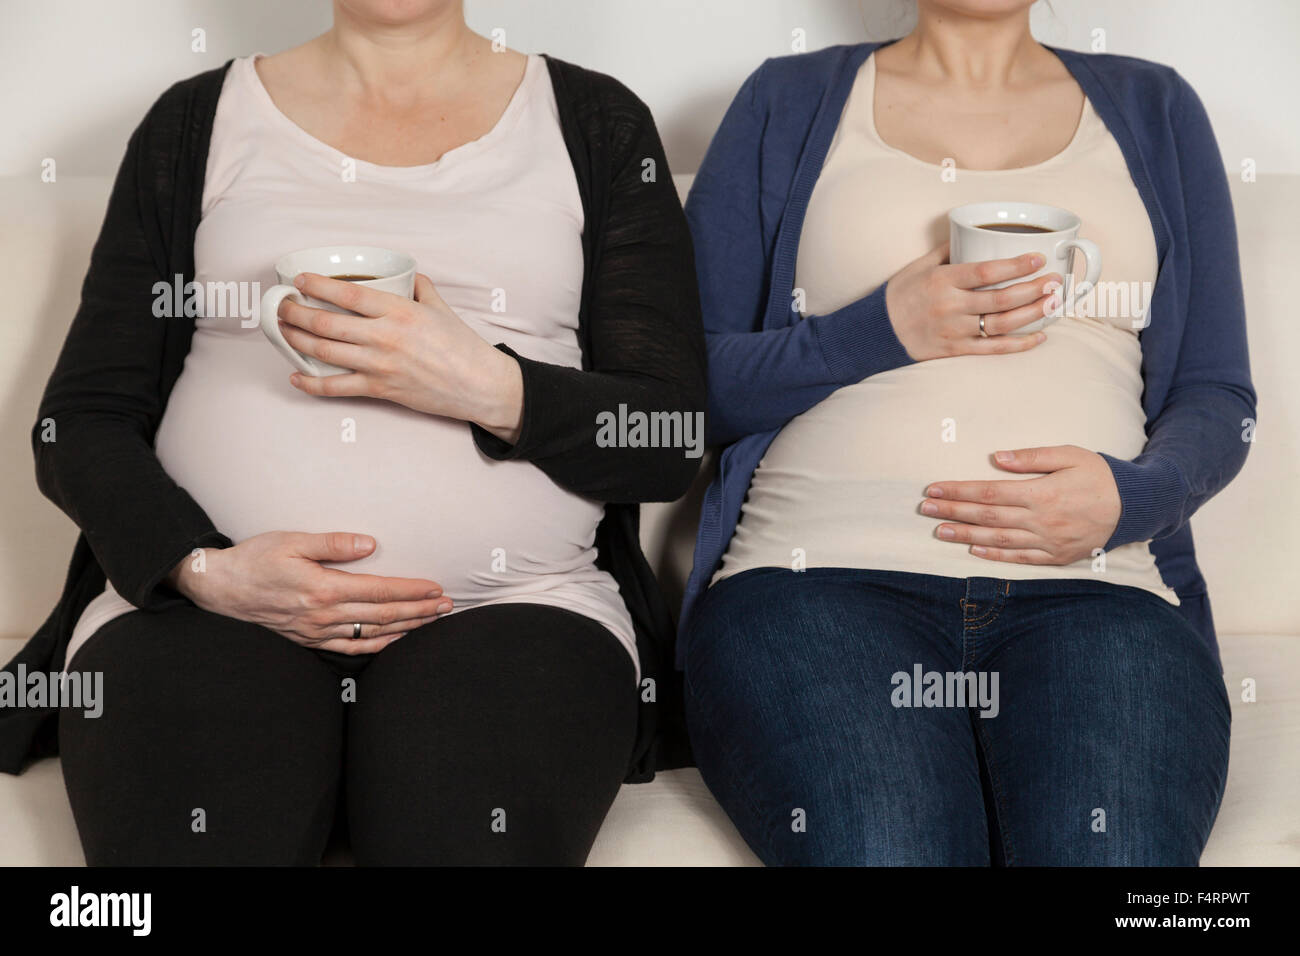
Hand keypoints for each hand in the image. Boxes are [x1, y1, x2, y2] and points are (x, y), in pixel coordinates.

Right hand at [168, 531, 452, 654]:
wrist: (220, 588)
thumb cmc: (255, 558)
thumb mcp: (292, 541)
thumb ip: (333, 544)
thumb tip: (370, 545)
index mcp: (322, 589)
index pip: (379, 590)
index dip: (411, 591)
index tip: (436, 588)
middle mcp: (322, 615)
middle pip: (383, 615)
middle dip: (419, 610)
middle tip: (447, 606)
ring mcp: (316, 631)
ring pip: (371, 633)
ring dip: (405, 627)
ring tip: (431, 621)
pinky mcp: (309, 639)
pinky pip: (350, 647)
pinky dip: (377, 645)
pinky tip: (395, 638)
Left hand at [277, 273, 524, 442]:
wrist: (479, 385)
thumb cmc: (462, 346)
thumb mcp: (440, 308)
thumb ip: (418, 288)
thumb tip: (402, 277)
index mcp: (399, 311)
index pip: (347, 294)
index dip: (316, 285)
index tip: (299, 281)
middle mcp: (385, 337)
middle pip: (326, 323)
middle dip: (295, 313)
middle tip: (280, 307)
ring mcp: (380, 365)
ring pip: (325, 351)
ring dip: (296, 340)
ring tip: (282, 331)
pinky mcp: (380, 389)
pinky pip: (336, 387)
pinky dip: (311, 383)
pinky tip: (296, 376)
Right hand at [884, 242, 1062, 360]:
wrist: (877, 331)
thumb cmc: (900, 294)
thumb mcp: (919, 265)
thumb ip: (948, 250)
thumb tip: (974, 234)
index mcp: (942, 280)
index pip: (986, 271)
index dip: (1016, 265)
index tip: (1038, 258)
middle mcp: (950, 306)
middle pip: (1001, 298)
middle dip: (1034, 289)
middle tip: (1056, 280)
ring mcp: (953, 331)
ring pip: (1002, 324)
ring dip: (1033, 314)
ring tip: (1054, 303)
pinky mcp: (954, 350)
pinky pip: (992, 349)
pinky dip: (1019, 344)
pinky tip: (1039, 336)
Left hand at [920, 445, 1121, 565]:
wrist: (1137, 507)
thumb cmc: (1101, 475)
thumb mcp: (1070, 455)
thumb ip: (1032, 457)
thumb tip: (995, 458)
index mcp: (1043, 493)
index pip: (989, 493)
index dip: (958, 492)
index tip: (934, 490)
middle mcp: (1042, 520)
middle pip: (987, 517)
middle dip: (953, 513)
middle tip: (925, 510)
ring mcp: (1049, 542)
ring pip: (998, 540)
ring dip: (965, 536)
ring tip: (939, 531)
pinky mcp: (1057, 556)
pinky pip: (1020, 558)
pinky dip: (994, 555)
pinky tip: (973, 550)